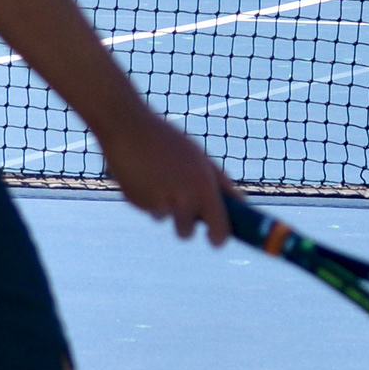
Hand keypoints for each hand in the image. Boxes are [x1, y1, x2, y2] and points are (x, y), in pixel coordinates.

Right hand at [96, 99, 232, 242]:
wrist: (129, 129)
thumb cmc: (170, 142)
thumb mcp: (199, 158)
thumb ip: (220, 182)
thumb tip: (239, 203)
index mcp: (204, 187)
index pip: (219, 228)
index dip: (218, 238)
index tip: (216, 240)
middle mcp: (183, 199)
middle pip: (188, 232)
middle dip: (187, 225)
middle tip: (184, 208)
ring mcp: (159, 203)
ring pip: (167, 219)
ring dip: (167, 210)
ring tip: (161, 181)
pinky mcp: (138, 203)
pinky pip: (150, 208)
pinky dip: (149, 198)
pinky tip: (144, 175)